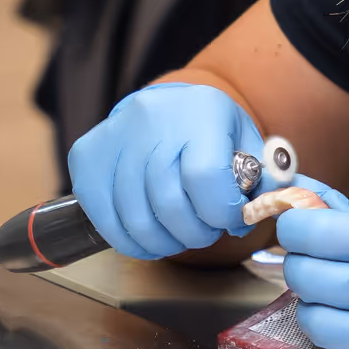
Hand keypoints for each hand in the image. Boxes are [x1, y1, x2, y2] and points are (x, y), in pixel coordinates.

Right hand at [68, 82, 262, 258]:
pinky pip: (105, 220)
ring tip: (180, 236)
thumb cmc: (210, 131)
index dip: (221, 212)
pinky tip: (151, 238)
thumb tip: (256, 214)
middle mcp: (152, 120)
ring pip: (136, 219)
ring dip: (164, 243)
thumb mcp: (246, 142)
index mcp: (199, 111)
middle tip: (205, 233)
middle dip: (195, 233)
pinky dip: (131, 241)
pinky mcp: (86, 158)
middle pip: (169, 203)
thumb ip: (262, 178)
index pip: (206, 177)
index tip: (230, 220)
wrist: (166, 105)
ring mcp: (114, 138)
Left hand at [276, 179, 348, 348]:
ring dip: (319, 305)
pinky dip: (341, 341)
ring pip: (313, 321)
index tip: (298, 226)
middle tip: (320, 259)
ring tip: (343, 297)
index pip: (311, 233)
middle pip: (304, 276)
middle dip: (304, 263)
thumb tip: (321, 209)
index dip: (295, 226)